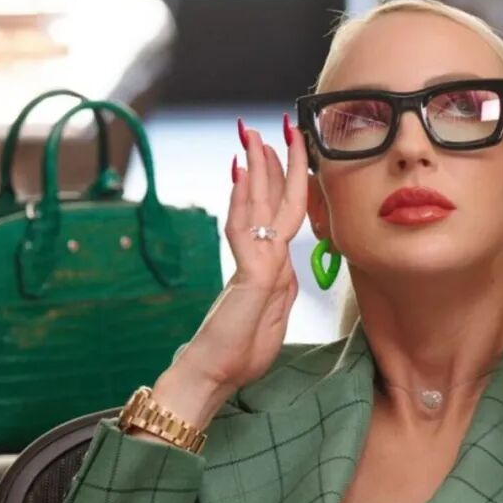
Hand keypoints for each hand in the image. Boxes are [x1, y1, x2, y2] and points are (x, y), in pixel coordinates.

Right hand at [153, 116, 308, 425]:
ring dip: (256, 168)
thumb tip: (284, 262)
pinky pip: (245, 230)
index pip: (285, 214)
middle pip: (271, 200)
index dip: (290, 180)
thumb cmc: (238, 355)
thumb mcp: (272, 319)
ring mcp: (252, 264)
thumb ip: (279, 286)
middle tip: (269, 124)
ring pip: (256, 206)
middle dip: (273, 160)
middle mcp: (262, 259)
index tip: (288, 149)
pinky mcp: (245, 276)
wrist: (211, 378)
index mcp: (273, 268)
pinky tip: (240, 175)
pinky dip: (243, 200)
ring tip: (250, 135)